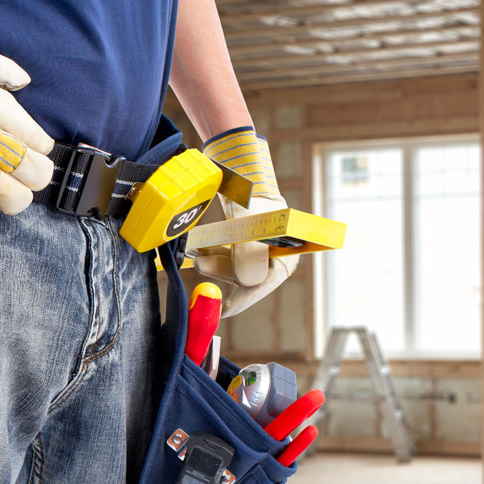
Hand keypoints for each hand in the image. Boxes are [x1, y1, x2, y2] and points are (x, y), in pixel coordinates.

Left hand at [194, 128, 298, 317]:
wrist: (246, 172)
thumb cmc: (254, 195)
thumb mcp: (252, 222)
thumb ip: (251, 251)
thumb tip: (246, 280)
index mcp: (286, 255)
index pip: (264, 284)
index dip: (244, 299)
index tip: (225, 310)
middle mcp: (273, 257)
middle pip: (245, 277)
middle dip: (222, 272)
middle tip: (201, 263)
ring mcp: (258, 251)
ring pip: (232, 268)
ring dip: (214, 261)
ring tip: (198, 251)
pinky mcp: (243, 245)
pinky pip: (227, 256)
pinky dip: (213, 253)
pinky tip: (200, 248)